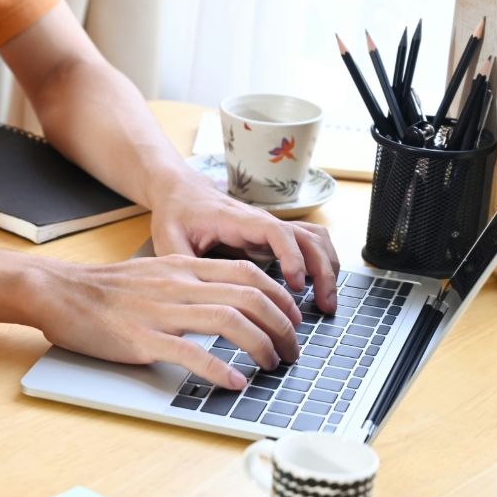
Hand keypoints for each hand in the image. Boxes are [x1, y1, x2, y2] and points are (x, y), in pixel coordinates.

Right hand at [27, 254, 301, 389]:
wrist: (58, 292)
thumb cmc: (102, 289)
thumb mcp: (153, 273)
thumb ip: (187, 283)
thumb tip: (222, 303)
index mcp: (182, 266)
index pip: (247, 273)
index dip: (279, 296)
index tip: (292, 318)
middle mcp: (178, 283)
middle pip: (250, 295)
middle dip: (282, 325)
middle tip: (291, 350)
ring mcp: (162, 311)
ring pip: (230, 320)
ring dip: (261, 345)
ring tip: (271, 366)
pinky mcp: (143, 338)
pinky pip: (191, 352)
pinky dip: (219, 369)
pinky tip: (233, 382)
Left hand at [148, 168, 340, 312]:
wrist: (180, 192)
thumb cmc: (175, 213)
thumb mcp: (168, 238)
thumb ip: (181, 262)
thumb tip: (194, 293)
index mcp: (236, 220)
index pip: (276, 232)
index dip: (292, 255)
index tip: (297, 283)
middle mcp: (260, 222)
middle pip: (306, 237)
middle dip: (322, 270)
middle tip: (324, 305)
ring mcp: (270, 229)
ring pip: (314, 239)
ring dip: (328, 268)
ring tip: (328, 302)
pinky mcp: (272, 238)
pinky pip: (308, 244)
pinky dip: (321, 262)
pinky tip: (320, 288)